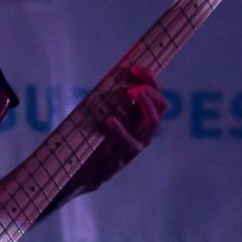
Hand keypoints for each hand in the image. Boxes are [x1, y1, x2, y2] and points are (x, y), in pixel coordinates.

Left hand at [73, 65, 166, 193]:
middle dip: (151, 88)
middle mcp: (143, 132)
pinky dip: (120, 129)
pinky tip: (110, 120)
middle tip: (134, 78)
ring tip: (132, 91)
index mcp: (140, 120)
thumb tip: (112, 74)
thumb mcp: (103, 116)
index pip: (157, 96)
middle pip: (161, 106)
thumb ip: (111, 100)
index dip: (150, 79)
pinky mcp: (121, 157)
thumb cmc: (90, 141)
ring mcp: (135, 145)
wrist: (80, 174)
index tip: (135, 67)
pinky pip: (127, 142)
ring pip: (152, 122)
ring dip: (145, 103)